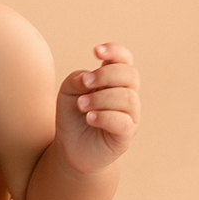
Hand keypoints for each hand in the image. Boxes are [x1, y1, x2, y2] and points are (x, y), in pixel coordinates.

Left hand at [55, 44, 140, 174]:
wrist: (71, 148)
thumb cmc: (73, 116)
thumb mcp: (68, 92)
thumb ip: (77, 80)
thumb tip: (89, 78)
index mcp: (115, 80)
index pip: (125, 59)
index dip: (115, 51)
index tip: (95, 52)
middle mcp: (127, 95)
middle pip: (130, 75)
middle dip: (106, 75)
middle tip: (84, 83)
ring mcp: (130, 115)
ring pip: (127, 98)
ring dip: (100, 98)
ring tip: (81, 105)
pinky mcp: (126, 135)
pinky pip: (123, 122)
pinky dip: (105, 116)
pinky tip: (89, 118)